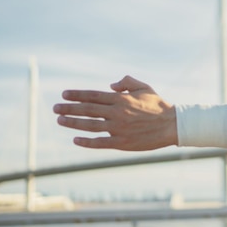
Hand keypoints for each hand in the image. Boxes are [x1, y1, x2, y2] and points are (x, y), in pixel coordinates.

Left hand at [53, 76, 176, 149]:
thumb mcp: (144, 87)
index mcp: (121, 99)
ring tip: (60, 120)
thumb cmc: (158, 105)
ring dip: (73, 123)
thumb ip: (126, 83)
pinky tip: (75, 140)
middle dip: (69, 108)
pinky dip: (86, 142)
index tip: (64, 94)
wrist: (172, 125)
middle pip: (87, 110)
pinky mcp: (122, 143)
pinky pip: (100, 143)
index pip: (93, 95)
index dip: (77, 95)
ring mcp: (118, 129)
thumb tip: (110, 86)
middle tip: (55, 108)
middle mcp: (117, 113)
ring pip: (90, 125)